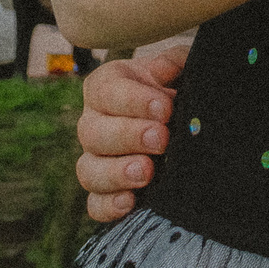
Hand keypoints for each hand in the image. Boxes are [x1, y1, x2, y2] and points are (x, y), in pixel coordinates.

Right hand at [76, 44, 188, 222]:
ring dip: (116, 173)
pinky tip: (130, 202)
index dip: (133, 101)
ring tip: (146, 172)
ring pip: (88, 170)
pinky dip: (108, 206)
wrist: (181, 117)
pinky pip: (95, 205)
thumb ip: (175, 61)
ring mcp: (96, 160)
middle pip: (92, 133)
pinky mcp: (106, 192)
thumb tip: (163, 69)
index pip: (106, 92)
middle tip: (161, 139)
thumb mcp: (179, 68)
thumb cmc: (176, 85)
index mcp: (106, 87)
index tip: (166, 108)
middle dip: (128, 136)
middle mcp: (93, 123)